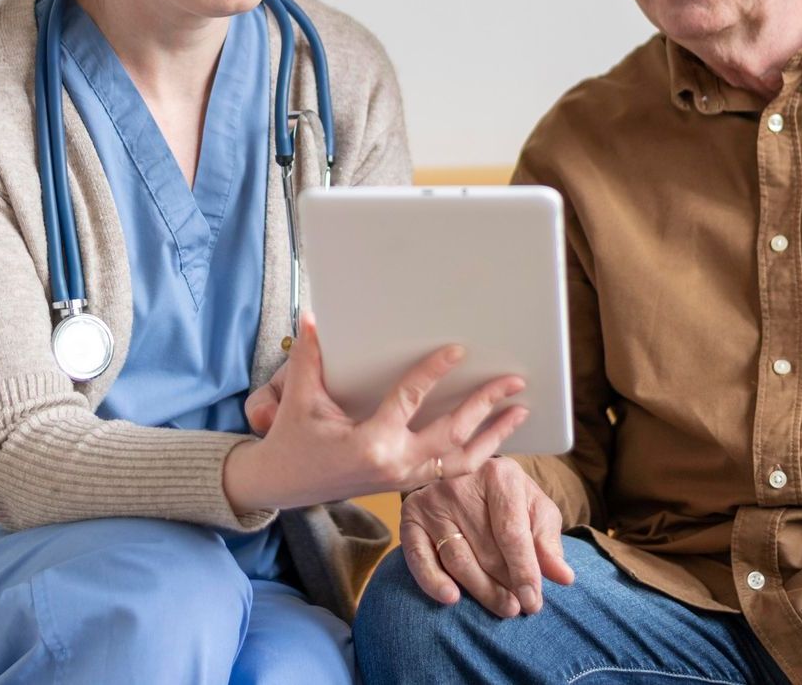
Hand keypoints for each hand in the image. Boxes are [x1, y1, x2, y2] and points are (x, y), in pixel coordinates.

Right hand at [224, 316, 528, 511]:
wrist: (281, 485)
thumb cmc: (291, 440)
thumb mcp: (300, 399)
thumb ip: (311, 358)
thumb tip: (313, 316)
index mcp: (370, 443)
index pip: (410, 400)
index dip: (434, 372)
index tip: (458, 351)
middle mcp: (394, 464)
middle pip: (452, 434)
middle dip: (486, 405)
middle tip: (513, 380)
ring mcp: (403, 479)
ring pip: (461, 460)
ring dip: (494, 435)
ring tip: (520, 411)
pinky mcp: (405, 483)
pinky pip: (450, 470)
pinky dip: (477, 453)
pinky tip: (496, 435)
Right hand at [399, 457, 574, 617]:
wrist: (469, 477)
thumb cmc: (509, 499)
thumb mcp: (536, 510)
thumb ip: (548, 542)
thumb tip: (564, 576)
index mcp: (500, 475)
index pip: (512, 533)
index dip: (524, 571)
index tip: (533, 602)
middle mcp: (462, 483)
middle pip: (486, 549)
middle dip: (506, 584)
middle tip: (518, 607)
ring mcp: (433, 499)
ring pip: (457, 558)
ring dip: (480, 589)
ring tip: (502, 607)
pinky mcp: (411, 514)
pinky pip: (418, 556)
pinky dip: (433, 581)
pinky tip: (452, 598)